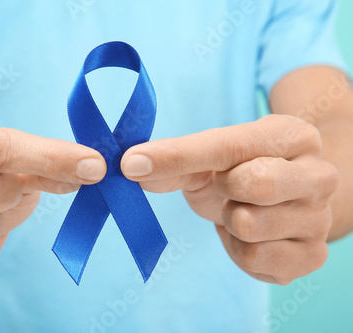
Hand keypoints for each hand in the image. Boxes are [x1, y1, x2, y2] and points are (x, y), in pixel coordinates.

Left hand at [121, 114, 337, 284]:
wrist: (283, 202)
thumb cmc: (243, 172)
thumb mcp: (210, 158)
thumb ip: (174, 159)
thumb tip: (132, 166)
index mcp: (292, 137)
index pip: (229, 145)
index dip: (177, 155)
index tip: (132, 164)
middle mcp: (318, 175)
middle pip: (255, 184)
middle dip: (225, 190)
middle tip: (227, 187)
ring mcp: (318, 219)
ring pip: (249, 226)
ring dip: (231, 222)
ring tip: (242, 211)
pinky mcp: (310, 256)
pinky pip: (254, 259)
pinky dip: (239, 249)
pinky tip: (249, 236)